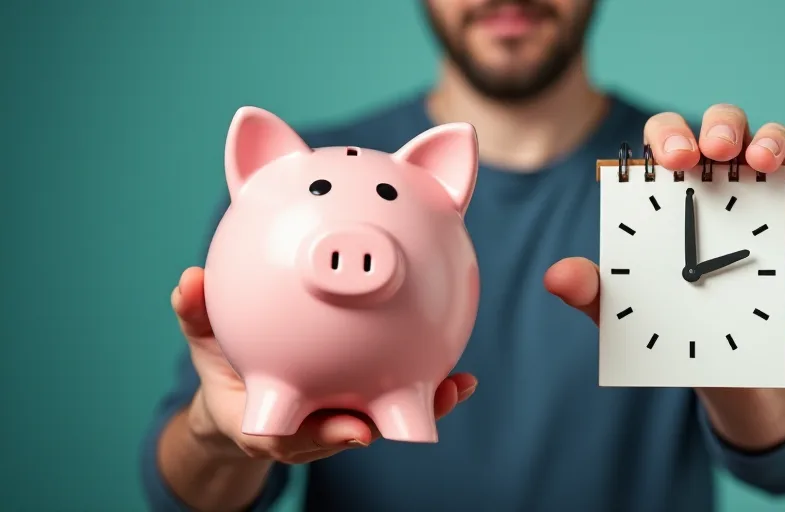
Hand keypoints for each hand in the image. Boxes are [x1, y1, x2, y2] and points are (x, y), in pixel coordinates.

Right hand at [171, 267, 477, 464]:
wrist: (239, 391)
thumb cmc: (225, 367)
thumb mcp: (204, 341)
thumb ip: (196, 314)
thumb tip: (186, 281)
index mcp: (277, 418)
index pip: (301, 434)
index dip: (330, 435)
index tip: (356, 432)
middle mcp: (316, 421)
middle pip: (358, 430)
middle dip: (393, 419)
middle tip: (433, 401)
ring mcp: (342, 412)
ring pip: (386, 414)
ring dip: (424, 404)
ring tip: (456, 387)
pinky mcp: (363, 398)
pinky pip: (398, 392)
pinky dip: (427, 384)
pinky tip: (461, 373)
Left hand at [545, 104, 784, 326]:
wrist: (715, 357)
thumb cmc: (663, 315)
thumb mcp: (622, 303)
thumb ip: (590, 287)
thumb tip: (556, 277)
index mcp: (669, 188)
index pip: (667, 140)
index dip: (666, 137)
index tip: (667, 160)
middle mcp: (715, 180)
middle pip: (720, 127)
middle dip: (716, 128)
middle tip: (709, 153)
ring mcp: (759, 196)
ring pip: (768, 143)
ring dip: (767, 140)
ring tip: (760, 162)